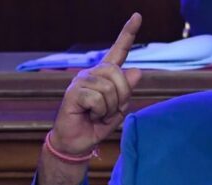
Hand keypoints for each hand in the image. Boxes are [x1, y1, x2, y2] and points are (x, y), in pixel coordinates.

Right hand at [50, 13, 142, 154]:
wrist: (78, 142)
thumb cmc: (97, 124)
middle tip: (112, 110)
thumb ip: (127, 91)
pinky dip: (100, 112)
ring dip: (110, 108)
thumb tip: (137, 71)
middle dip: (122, 96)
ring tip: (99, 115)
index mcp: (105, 75)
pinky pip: (98, 99)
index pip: (118, 51)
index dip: (127, 34)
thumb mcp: (119, 108)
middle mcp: (92, 73)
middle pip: (118, 73)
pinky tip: (90, 115)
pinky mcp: (73, 92)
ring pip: (109, 89)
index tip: (137, 16)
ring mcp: (81, 81)